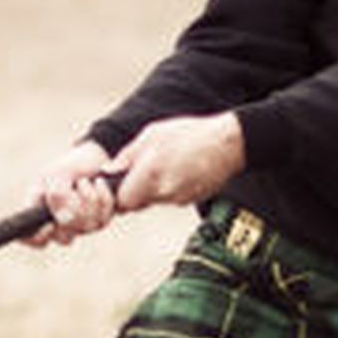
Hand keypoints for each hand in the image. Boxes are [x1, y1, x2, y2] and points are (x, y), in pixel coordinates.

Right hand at [31, 142, 121, 245]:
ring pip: (86, 229)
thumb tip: (63, 218)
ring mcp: (80, 225)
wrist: (94, 156)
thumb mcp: (58, 173)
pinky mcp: (99, 220)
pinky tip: (99, 182)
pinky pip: (103, 220)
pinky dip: (103, 199)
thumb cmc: (69, 165)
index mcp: (39, 210)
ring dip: (89, 200)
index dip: (38, 238)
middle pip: (64, 237)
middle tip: (76, 186)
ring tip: (85, 181)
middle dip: (73, 211)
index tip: (50, 225)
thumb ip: (57, 194)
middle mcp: (59, 223)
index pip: (31, 238)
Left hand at [111, 112, 243, 213]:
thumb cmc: (191, 133)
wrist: (227, 144)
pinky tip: (181, 170)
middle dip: (137, 191)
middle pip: (138, 204)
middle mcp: (164, 191)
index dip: (120, 193)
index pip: (123, 201)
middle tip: (146, 171)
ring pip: (156, 201)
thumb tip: (109, 170)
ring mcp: (179, 199)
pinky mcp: (190, 200)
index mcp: (150, 173)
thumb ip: (128, 155)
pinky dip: (172, 188)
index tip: (123, 182)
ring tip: (168, 165)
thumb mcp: (152, 134)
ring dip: (155, 188)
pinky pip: (172, 199)